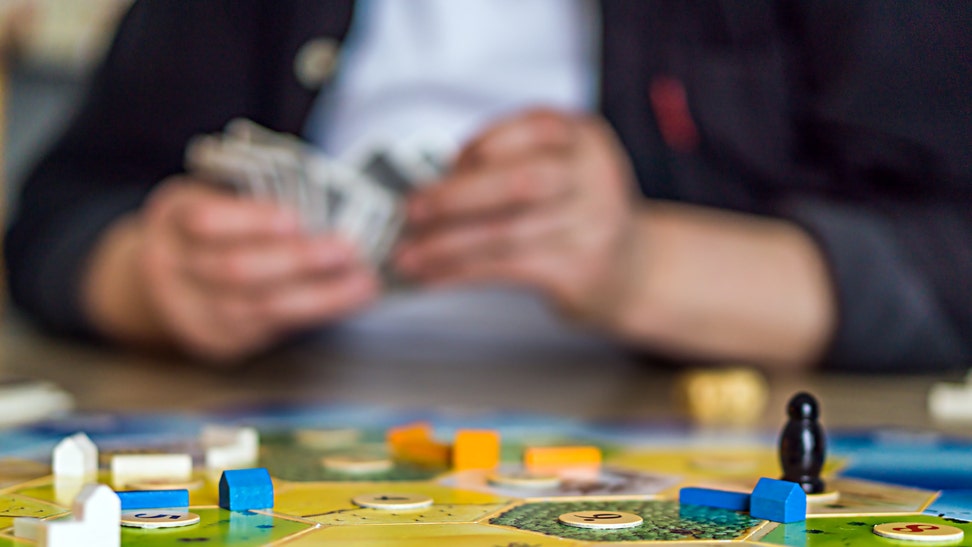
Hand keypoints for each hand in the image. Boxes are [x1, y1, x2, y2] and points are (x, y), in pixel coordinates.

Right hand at [84, 177, 378, 361]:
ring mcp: (190, 310)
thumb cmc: (211, 228)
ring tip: (360, 280)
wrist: (165, 280)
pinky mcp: (216, 340)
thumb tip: (327, 203)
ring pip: (258, 307)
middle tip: (345, 249)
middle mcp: (170, 266)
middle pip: (235, 270)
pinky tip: (346, 298)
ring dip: (317, 294)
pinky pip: (270, 327)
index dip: (252, 221)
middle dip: (296, 260)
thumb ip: (256, 197)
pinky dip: (315, 311)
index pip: (204, 219)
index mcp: (171, 216)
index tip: (296, 219)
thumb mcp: (217, 197)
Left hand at [394, 109, 642, 325]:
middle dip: (455, 196)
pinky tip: (431, 275)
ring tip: (406, 255)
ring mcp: (592, 226)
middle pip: (517, 180)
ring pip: (504, 232)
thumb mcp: (562, 169)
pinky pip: (505, 268)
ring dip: (444, 245)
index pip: (531, 127)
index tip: (445, 164)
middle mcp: (595, 176)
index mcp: (586, 137)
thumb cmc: (579, 213)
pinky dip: (459, 272)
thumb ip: (510, 164)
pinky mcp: (578, 270)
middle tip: (411, 209)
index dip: (481, 144)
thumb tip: (432, 181)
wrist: (636, 271)